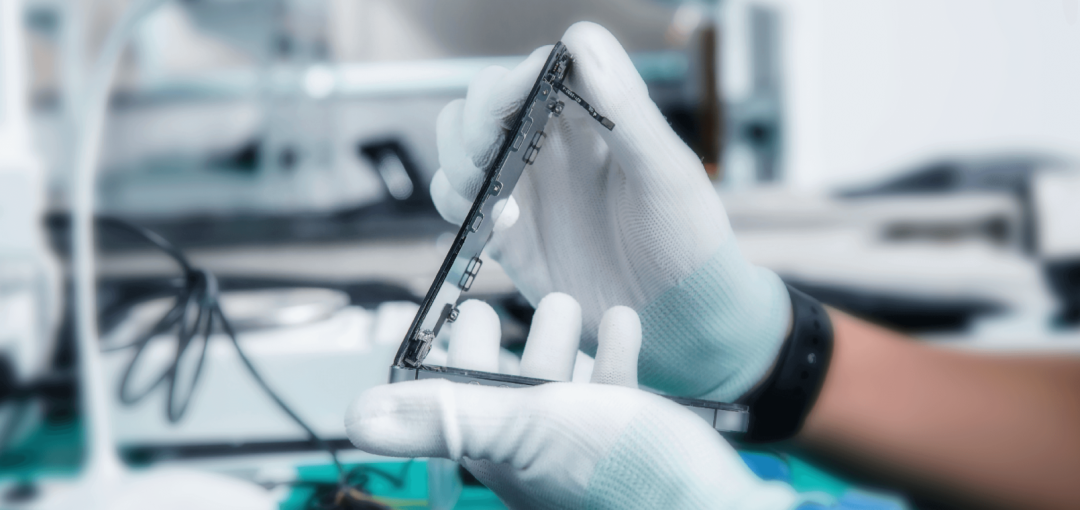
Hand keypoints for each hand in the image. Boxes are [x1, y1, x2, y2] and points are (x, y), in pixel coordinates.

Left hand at [346, 293, 798, 509]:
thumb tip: (356, 418)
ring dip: (561, 342)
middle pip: (509, 390)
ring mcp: (586, 448)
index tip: (456, 315)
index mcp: (502, 450)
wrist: (711, 504)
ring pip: (561, 388)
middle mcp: (538, 452)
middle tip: (503, 303)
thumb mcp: (519, 428)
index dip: (452, 354)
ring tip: (567, 304)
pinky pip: (615, 393)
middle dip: (509, 342)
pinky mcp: (632, 443)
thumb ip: (441, 416)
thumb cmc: (622, 474)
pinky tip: (622, 323)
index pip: (458, 400)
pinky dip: (613, 353)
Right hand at [429, 22, 790, 400]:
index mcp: (595, 116)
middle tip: (487, 155)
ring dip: (457, 159)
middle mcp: (553, 143)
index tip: (518, 99)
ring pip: (459, 143)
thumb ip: (626, 112)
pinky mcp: (506, 232)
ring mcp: (526, 186)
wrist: (678, 323)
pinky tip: (498, 226)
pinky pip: (456, 201)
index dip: (520, 75)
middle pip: (485, 100)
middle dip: (475, 120)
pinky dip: (456, 205)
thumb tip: (582, 46)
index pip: (541, 67)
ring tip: (486, 191)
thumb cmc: (689, 244)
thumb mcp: (667, 176)